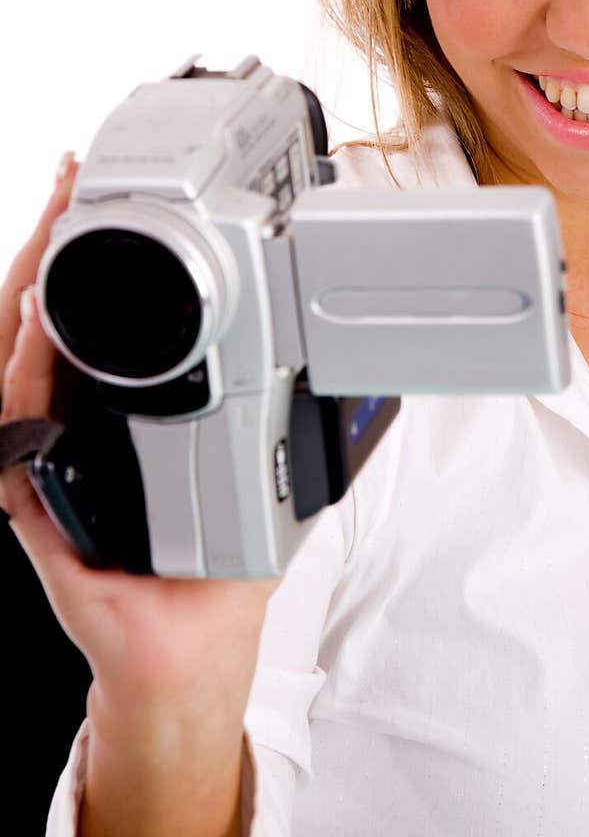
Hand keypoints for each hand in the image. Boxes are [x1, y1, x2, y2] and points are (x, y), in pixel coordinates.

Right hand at [0, 153, 276, 708]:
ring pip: (19, 359)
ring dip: (30, 288)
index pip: (90, 324)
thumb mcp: (250, 472)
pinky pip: (19, 428)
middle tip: (69, 184)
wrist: (186, 653)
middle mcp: (74, 435)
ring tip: (50, 228)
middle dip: (49, 246)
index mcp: (115, 422)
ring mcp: (49, 465)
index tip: (96, 196)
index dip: (87, 258)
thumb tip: (312, 358)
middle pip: (44, 321)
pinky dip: (26, 369)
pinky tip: (38, 321)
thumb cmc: (213, 572)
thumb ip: (264, 414)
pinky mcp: (35, 504)